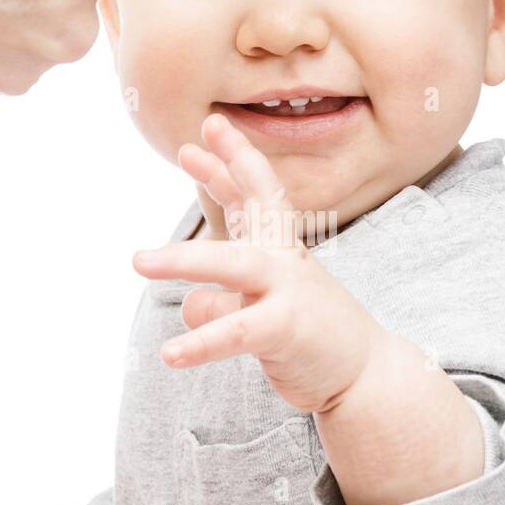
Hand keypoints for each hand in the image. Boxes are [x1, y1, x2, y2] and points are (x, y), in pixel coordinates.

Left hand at [132, 112, 387, 415]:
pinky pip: (233, 331)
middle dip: (221, 176)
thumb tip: (190, 301)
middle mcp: (287, 262)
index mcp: (284, 251)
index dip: (234, 161)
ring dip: (183, 260)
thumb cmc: (313, 338)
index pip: (258, 196)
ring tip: (138, 261)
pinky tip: (170, 354)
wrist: (366, 376)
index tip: (210, 128)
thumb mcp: (267, 307)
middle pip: (255, 207)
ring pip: (231, 264)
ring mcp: (288, 291)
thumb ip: (224, 297)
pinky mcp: (284, 329)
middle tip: (185, 148)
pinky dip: (200, 342)